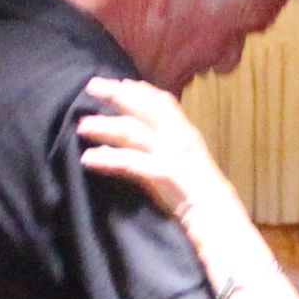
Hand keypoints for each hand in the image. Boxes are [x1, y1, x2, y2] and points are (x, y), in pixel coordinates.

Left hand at [78, 77, 234, 224]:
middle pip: (143, 108)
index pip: (162, 101)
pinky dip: (107, 159)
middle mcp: (178, 137)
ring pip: (132, 132)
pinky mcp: (162, 174)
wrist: (217, 215)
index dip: (139, 90)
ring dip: (104, 127)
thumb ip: (165, 145)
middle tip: (91, 86)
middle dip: (116, 94)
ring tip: (82, 127)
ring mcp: (171, 154)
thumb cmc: (199, 191)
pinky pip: (129, 162)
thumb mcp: (185, 160)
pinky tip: (88, 159)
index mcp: (186, 132)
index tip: (119, 82)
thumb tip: (137, 136)